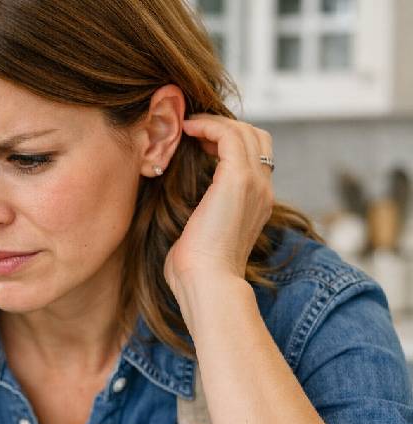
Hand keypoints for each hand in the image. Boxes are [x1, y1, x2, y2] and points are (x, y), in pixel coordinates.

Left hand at [164, 114, 274, 308]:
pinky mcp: (238, 180)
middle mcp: (262, 190)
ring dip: (214, 123)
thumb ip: (201, 213)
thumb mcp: (201, 233)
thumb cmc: (196, 269)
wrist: (207, 282)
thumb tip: (179, 203)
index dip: (229, 142)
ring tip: (187, 126)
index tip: (198, 143)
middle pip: (257, 137)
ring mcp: (255, 184)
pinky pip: (229, 135)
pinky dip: (207, 126)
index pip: (256, 157)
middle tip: (193, 130)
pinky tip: (186, 130)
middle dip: (225, 126)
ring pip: (245, 131)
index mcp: (257, 203)